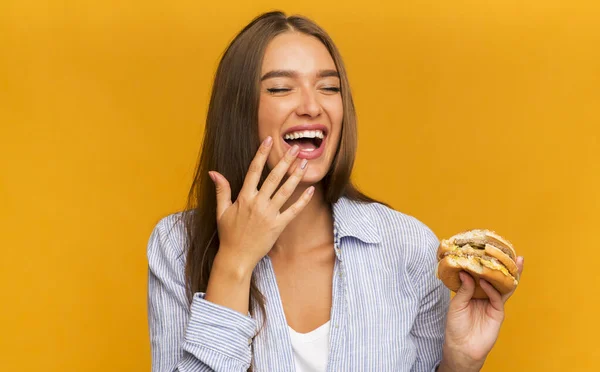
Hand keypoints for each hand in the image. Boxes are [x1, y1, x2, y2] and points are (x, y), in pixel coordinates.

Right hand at [208, 136, 313, 273]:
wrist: (236, 257)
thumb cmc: (228, 234)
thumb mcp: (221, 211)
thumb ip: (221, 190)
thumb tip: (214, 172)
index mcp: (244, 197)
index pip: (253, 170)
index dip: (261, 154)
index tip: (268, 140)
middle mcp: (257, 203)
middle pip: (273, 177)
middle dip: (285, 161)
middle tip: (295, 148)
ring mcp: (269, 215)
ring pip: (285, 191)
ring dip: (295, 176)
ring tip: (304, 163)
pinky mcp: (278, 226)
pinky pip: (293, 211)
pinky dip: (302, 201)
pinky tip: (310, 190)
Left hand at [440, 257, 524, 370]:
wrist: (461, 347)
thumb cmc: (455, 326)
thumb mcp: (455, 305)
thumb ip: (463, 289)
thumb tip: (465, 271)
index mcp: (473, 290)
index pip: (480, 273)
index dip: (483, 262)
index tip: (485, 249)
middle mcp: (484, 294)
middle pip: (496, 277)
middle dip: (503, 265)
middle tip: (508, 251)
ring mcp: (492, 302)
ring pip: (503, 286)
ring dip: (509, 274)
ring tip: (514, 261)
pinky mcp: (497, 312)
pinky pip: (497, 297)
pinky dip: (492, 289)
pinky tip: (486, 281)